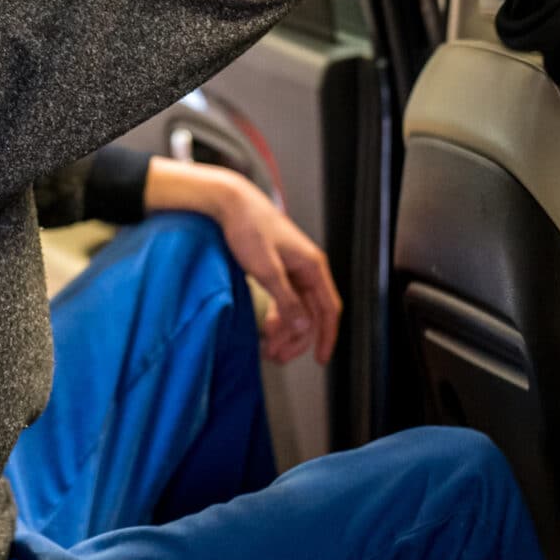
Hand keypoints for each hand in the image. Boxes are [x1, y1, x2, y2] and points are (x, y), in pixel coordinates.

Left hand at [143, 157, 341, 364]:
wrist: (230, 202)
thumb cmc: (248, 227)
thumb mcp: (266, 269)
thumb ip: (287, 299)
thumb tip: (305, 326)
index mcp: (312, 265)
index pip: (330, 308)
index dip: (327, 336)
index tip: (320, 358)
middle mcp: (307, 267)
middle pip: (312, 312)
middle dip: (298, 338)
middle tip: (279, 356)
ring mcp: (293, 267)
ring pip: (297, 307)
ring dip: (286, 329)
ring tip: (269, 347)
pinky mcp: (278, 267)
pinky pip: (285, 298)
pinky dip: (278, 315)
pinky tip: (267, 327)